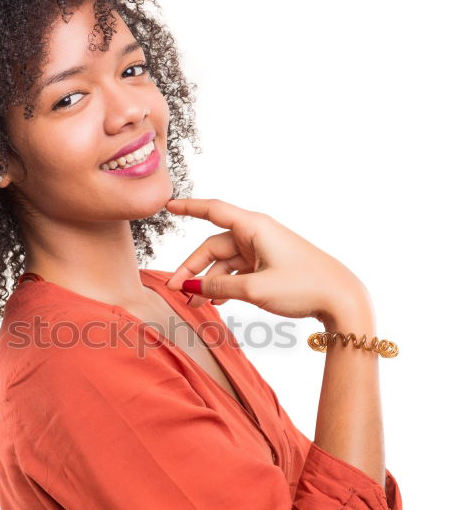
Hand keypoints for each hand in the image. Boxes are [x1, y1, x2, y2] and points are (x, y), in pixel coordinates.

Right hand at [164, 197, 368, 321]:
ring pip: (224, 262)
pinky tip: (216, 302)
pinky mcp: (270, 265)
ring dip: (208, 282)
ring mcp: (264, 251)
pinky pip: (238, 272)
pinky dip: (225, 285)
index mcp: (254, 228)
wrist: (341, 298)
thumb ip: (219, 288)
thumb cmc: (303, 286)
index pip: (213, 210)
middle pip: (213, 245)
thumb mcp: (255, 289)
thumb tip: (192, 287)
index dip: (188, 207)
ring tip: (194, 304)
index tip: (168, 205)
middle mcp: (257, 235)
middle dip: (192, 268)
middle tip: (175, 290)